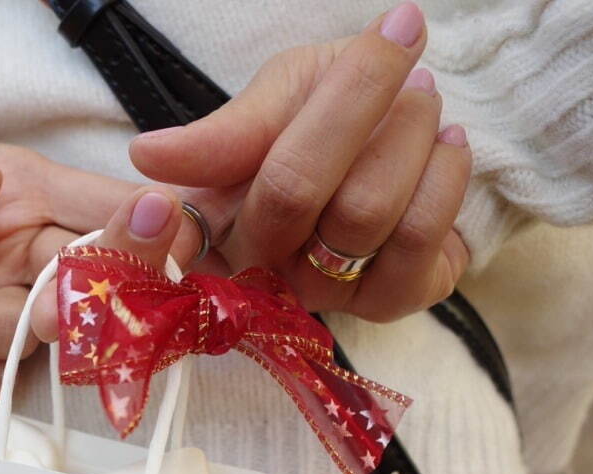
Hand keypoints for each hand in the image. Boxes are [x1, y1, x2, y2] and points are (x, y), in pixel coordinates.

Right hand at [128, 2, 470, 322]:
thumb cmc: (330, 113)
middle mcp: (259, 276)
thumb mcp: (274, 98)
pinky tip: (447, 144)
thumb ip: (224, 133)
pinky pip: (420, 238)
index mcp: (211, 226)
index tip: (158, 196)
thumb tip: (145, 156)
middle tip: (393, 53)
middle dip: (358, 102)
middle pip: (293, 193)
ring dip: (410, 131)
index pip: (175, 235)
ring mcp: (324, 296)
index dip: (177, 204)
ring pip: (366, 212)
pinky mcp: (391, 302)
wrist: (416, 129)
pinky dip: (445, 172)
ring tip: (421, 97)